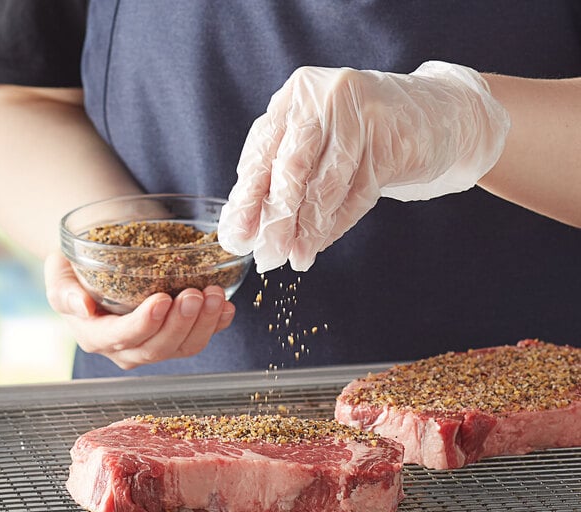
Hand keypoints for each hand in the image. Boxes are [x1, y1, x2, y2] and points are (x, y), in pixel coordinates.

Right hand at [44, 252, 235, 369]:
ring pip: (184, 346)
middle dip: (181, 322)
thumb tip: (81, 305)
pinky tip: (227, 307)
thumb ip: (63, 291)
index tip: (161, 300)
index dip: (144, 324)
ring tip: (215, 294)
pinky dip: (218, 324)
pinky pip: (201, 338)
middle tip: (195, 293)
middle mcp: (128, 349)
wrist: (100, 268)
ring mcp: (155, 346)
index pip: (122, 338)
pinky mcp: (177, 338)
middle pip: (159, 347)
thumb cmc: (77, 271)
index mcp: (97, 336)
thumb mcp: (59, 275)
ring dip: (205, 322)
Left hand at [218, 61, 509, 272]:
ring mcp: (361, 117)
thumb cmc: (359, 134)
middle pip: (290, 170)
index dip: (246, 199)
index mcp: (295, 96)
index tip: (235, 237)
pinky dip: (336, 225)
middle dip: (275, 220)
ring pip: (325, 186)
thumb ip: (281, 175)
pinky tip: (319, 245)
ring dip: (307, 230)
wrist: (431, 116)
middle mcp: (324, 99)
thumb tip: (247, 228)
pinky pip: (358, 195)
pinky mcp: (392, 142)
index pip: (261, 152)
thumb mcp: (314, 141)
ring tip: (295, 259)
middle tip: (266, 257)